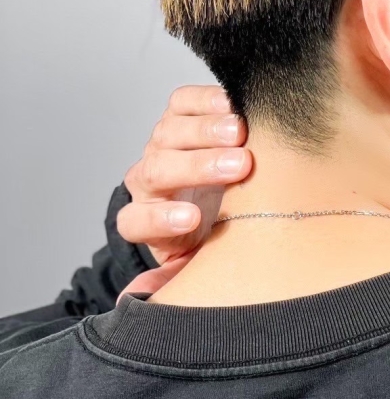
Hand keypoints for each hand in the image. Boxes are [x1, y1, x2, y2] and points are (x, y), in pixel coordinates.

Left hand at [115, 85, 251, 301]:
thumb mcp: (200, 263)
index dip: (162, 219)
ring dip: (207, 131)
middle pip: (159, 170)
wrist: (218, 196)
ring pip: (170, 133)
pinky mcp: (179, 115)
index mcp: (148, 222)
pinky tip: (234, 103)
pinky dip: (207, 100)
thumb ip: (177, 278)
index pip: (139, 221)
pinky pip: (183, 102)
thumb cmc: (213, 234)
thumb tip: (140, 298)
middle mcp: (150, 180)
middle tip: (240, 165)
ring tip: (241, 131)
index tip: (194, 220)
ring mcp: (162, 144)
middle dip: (199, 167)